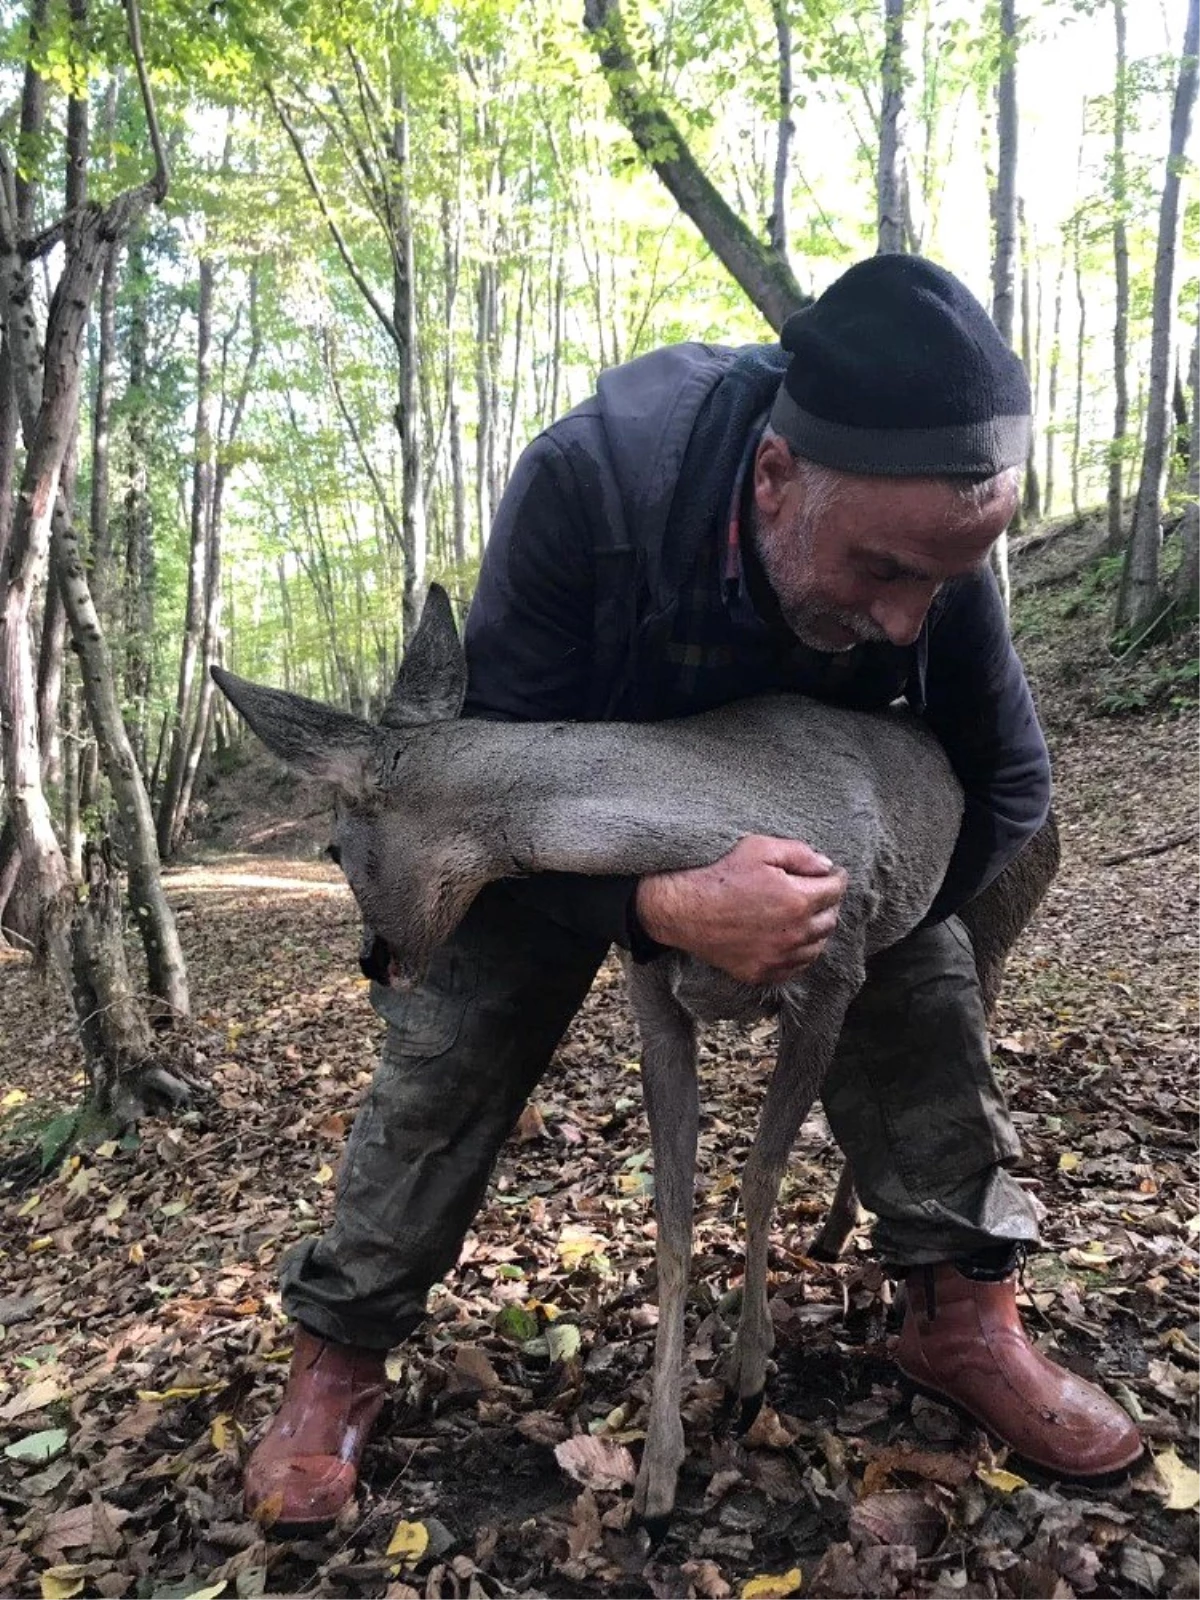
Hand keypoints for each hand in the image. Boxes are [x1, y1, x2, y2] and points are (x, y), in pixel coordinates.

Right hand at [634, 835, 846, 984]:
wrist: (682, 908)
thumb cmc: (719, 874)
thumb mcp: (758, 848)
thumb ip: (799, 854)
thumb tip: (826, 866)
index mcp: (797, 900)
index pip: (835, 890)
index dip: (836, 878)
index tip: (833, 874)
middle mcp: (793, 933)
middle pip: (830, 920)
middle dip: (828, 903)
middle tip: (819, 892)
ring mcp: (778, 957)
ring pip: (816, 946)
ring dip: (817, 929)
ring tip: (806, 915)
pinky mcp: (762, 972)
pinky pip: (796, 967)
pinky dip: (801, 953)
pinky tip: (791, 939)